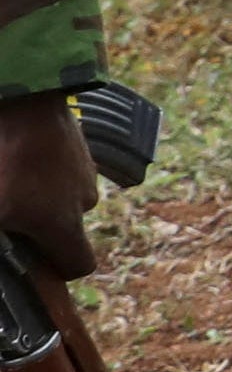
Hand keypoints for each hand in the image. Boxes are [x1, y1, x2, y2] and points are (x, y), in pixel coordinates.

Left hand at [0, 92, 100, 279]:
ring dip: (37, 194)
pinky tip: (12, 157)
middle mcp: (83, 200)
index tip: (33, 263)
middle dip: (37, 227)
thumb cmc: (6, 161)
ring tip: (6, 179)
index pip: (79, 265)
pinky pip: (58, 167)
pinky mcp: (77, 144)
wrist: (27, 100)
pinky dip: (39, 168)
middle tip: (5, 214)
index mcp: (65, 225)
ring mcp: (84, 169)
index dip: (58, 271)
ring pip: (60, 195)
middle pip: (64, 228)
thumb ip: (1, 242)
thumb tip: (3, 258)